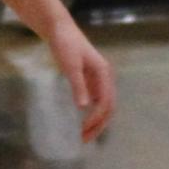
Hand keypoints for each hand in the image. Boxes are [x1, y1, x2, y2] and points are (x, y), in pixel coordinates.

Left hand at [44, 21, 116, 142]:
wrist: (59, 29)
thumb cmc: (65, 45)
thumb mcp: (70, 66)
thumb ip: (78, 86)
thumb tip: (84, 107)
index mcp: (104, 73)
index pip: (106, 103)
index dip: (96, 119)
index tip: (83, 131)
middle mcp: (105, 76)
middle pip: (109, 107)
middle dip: (99, 125)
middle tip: (85, 140)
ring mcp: (99, 77)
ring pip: (104, 105)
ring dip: (97, 121)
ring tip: (84, 134)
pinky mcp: (91, 78)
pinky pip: (97, 100)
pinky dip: (93, 112)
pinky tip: (83, 120)